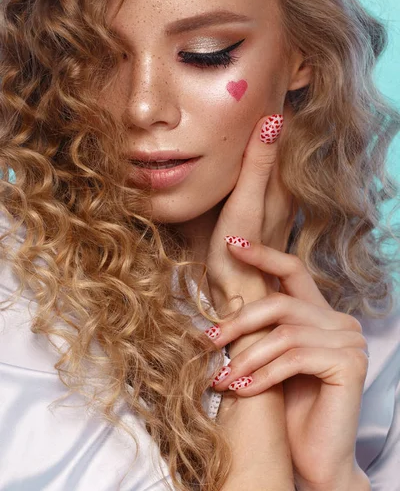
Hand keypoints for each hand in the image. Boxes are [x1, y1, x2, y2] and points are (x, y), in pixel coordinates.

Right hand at [205, 98, 296, 312]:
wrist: (238, 293)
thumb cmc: (237, 252)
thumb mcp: (245, 203)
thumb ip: (258, 163)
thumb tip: (275, 119)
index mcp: (280, 182)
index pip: (286, 131)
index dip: (280, 102)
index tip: (271, 75)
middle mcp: (283, 189)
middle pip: (281, 141)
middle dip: (273, 113)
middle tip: (260, 82)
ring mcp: (274, 201)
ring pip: (273, 156)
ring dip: (264, 133)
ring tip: (252, 107)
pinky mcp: (262, 211)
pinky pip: (263, 173)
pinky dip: (256, 155)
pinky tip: (244, 151)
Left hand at [208, 239, 368, 489]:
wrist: (313, 459)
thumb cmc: (286, 409)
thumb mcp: (267, 358)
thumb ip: (259, 328)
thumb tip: (219, 304)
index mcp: (320, 313)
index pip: (292, 270)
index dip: (263, 253)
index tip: (230, 243)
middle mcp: (340, 320)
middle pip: (281, 302)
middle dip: (240, 321)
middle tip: (209, 341)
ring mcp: (350, 340)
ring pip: (284, 333)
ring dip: (246, 358)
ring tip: (222, 380)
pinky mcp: (351, 363)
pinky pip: (296, 358)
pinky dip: (264, 375)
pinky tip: (243, 392)